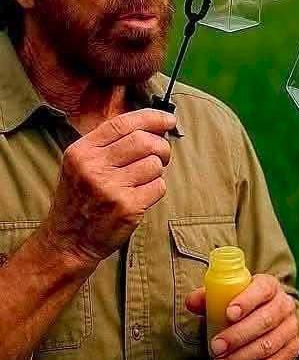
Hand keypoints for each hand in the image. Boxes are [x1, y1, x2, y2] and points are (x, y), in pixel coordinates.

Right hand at [39, 108, 175, 266]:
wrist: (68, 241)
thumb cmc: (81, 198)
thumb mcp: (81, 163)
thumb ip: (109, 142)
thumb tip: (152, 124)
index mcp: (82, 151)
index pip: (123, 123)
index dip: (151, 118)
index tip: (168, 120)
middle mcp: (93, 167)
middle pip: (144, 141)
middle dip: (161, 145)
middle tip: (162, 154)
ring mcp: (110, 188)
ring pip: (154, 163)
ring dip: (157, 169)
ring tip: (145, 178)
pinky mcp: (127, 207)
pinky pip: (158, 186)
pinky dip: (156, 188)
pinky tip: (142, 195)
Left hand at [186, 274, 298, 359]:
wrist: (265, 315)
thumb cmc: (240, 304)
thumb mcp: (227, 295)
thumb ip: (209, 296)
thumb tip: (191, 302)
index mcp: (269, 285)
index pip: (262, 289)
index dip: (247, 301)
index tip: (228, 313)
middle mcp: (283, 304)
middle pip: (265, 320)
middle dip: (238, 335)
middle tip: (216, 346)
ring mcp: (290, 327)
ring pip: (270, 344)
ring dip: (243, 356)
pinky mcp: (292, 348)